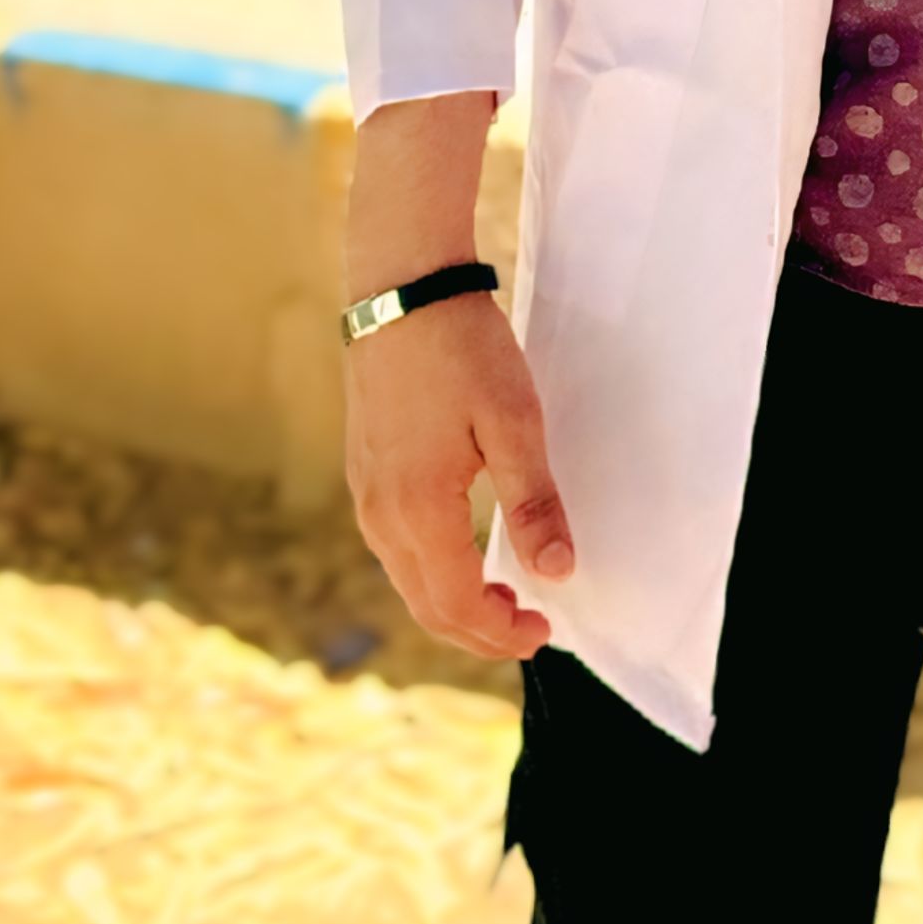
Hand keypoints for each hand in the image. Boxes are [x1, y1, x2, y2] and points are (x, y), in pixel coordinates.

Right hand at [345, 288, 572, 660]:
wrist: (403, 289)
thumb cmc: (463, 349)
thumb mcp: (514, 423)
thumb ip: (533, 503)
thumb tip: (557, 573)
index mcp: (418, 511)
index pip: (457, 604)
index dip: (501, 632)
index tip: (545, 634)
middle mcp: (380, 515)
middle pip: (426, 606)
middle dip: (478, 631)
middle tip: (530, 630)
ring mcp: (366, 495)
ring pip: (407, 581)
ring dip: (454, 604)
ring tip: (505, 600)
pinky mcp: (365, 473)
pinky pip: (396, 548)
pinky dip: (432, 572)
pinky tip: (464, 557)